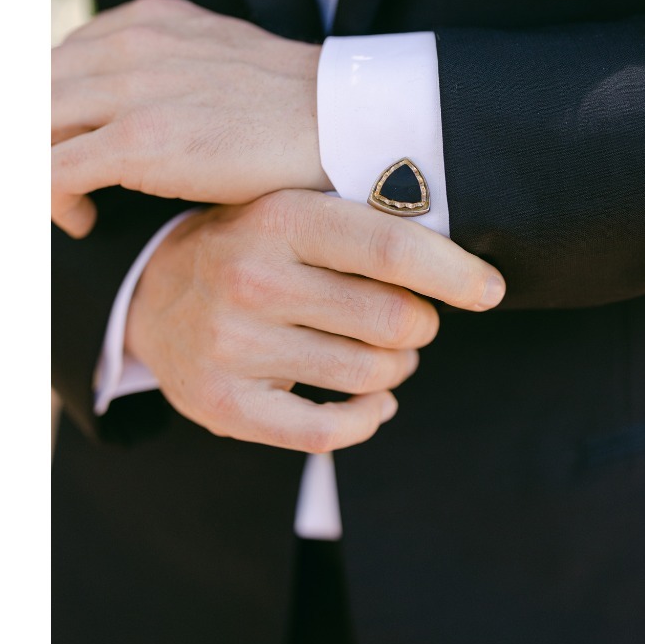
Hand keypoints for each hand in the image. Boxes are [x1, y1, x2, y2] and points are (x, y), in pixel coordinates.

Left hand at [51, 0, 332, 236]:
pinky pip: (50, 170)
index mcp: (144, 21)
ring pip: (30, 128)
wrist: (338, 120)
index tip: (70, 152)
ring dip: (35, 171)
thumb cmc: (291, 108)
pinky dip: (51, 200)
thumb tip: (151, 113)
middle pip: (32, 91)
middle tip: (57, 184)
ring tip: (65, 204)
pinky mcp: (138, 140)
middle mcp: (126, 43)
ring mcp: (129, 89)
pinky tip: (82, 220)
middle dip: (33, 143)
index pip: (58, 60)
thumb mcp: (219, 62)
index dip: (53, 113)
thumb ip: (171, 72)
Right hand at [126, 190, 505, 452]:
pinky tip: (373, 401)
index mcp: (279, 218)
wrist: (153, 296)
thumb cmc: (253, 248)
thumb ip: (366, 225)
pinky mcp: (223, 405)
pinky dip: (368, 418)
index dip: (454, 273)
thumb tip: (464, 258)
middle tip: (411, 321)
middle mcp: (250, 278)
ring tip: (383, 354)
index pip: (390, 249)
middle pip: (392, 320)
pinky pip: (328, 432)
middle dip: (421, 326)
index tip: (490, 290)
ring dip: (396, 369)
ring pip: (370, 374)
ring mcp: (231, 345)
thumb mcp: (296, 211)